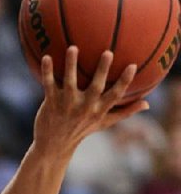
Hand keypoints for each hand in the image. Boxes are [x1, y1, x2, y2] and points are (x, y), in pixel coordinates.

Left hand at [34, 47, 148, 156]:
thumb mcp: (104, 122)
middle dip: (102, 70)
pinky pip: (49, 84)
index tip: (132, 65)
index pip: (115, 96)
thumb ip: (124, 112)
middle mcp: (84, 107)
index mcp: (99, 110)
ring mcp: (66, 104)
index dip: (124, 81)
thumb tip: (147, 104)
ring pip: (69, 82)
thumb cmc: (82, 129)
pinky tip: (46, 56)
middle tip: (108, 52)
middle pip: (95, 87)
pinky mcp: (51, 102)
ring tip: (73, 47)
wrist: (53, 145)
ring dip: (70, 65)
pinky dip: (47, 71)